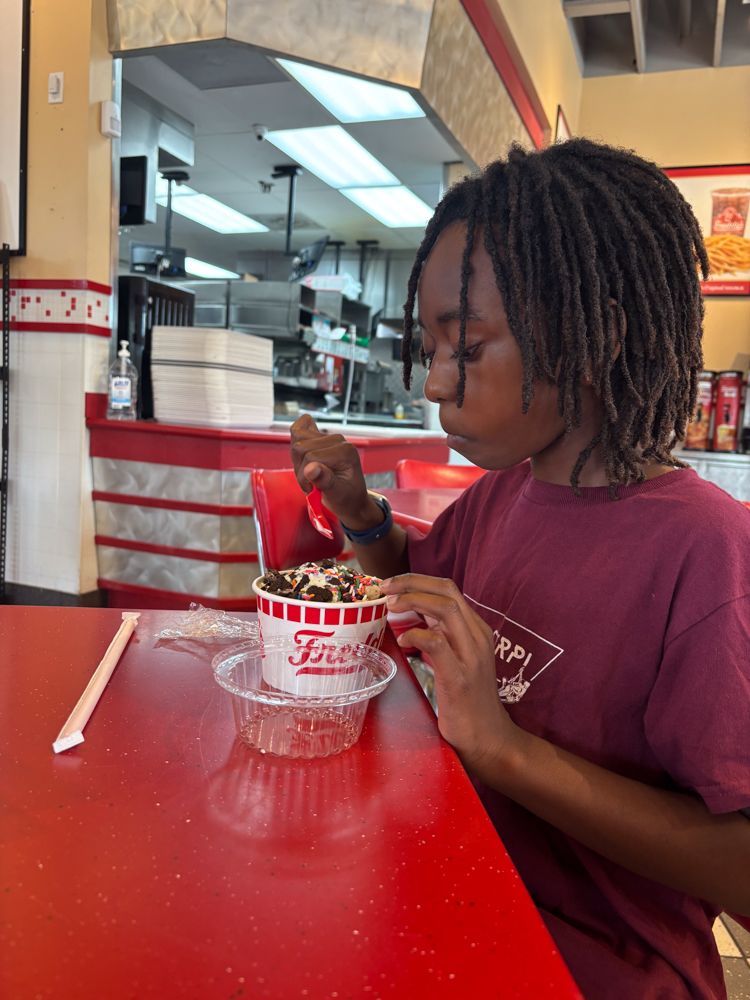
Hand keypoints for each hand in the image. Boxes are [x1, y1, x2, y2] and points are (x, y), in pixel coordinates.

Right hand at [289, 415, 374, 527]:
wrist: (351, 498)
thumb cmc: (347, 498)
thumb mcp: (337, 495)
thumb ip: (325, 481)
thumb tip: (310, 468)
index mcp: (345, 452)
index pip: (310, 457)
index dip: (304, 477)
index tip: (312, 490)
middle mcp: (338, 440)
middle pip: (300, 447)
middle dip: (300, 470)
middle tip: (311, 484)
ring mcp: (329, 437)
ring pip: (296, 439)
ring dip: (297, 461)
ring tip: (309, 475)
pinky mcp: (320, 437)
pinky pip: (299, 428)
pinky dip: (296, 440)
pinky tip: (303, 456)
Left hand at [381, 573, 520, 775]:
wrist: (489, 738)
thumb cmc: (467, 700)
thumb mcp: (456, 657)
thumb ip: (440, 634)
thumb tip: (410, 613)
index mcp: (475, 629)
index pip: (448, 589)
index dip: (417, 580)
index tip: (392, 585)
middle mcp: (477, 636)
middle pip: (447, 591)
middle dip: (412, 582)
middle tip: (385, 587)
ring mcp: (471, 655)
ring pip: (446, 609)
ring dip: (413, 600)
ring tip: (390, 605)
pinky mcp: (460, 677)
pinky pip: (438, 643)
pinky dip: (416, 634)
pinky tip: (402, 638)